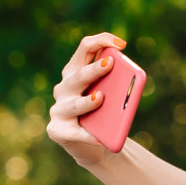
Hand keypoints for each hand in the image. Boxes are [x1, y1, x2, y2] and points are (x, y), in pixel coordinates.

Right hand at [46, 31, 126, 167]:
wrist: (90, 144)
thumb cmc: (101, 114)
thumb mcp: (108, 96)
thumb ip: (115, 86)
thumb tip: (129, 83)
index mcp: (75, 71)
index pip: (85, 47)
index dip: (102, 40)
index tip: (121, 44)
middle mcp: (63, 87)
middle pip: (78, 74)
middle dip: (94, 68)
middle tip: (110, 63)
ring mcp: (58, 108)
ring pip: (74, 104)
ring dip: (87, 101)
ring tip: (100, 98)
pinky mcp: (57, 130)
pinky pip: (74, 132)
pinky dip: (88, 136)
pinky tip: (99, 138)